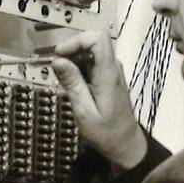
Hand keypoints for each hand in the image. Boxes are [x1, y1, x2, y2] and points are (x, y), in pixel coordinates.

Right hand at [48, 30, 147, 170]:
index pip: (98, 38)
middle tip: (58, 71)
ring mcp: (112, 71)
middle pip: (92, 42)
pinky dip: (79, 70)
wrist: (125, 144)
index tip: (59, 55)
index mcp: (108, 74)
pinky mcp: (109, 77)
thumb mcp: (84, 111)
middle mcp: (113, 68)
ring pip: (90, 52)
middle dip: (71, 52)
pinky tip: (74, 87)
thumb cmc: (106, 133)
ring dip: (73, 61)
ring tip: (65, 82)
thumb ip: (72, 83)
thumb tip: (57, 60)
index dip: (76, 41)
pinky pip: (92, 63)